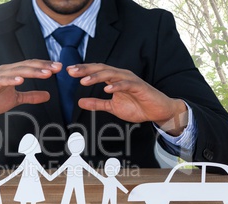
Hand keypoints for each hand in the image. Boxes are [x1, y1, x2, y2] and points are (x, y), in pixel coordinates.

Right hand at [0, 60, 61, 126]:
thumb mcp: (15, 99)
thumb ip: (31, 96)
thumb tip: (48, 95)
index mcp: (12, 72)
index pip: (31, 66)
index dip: (45, 66)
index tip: (59, 68)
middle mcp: (6, 70)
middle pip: (27, 66)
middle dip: (43, 66)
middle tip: (57, 68)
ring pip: (17, 71)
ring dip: (32, 71)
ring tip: (45, 73)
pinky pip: (1, 80)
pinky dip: (11, 79)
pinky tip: (21, 80)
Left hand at [68, 63, 187, 135]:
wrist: (158, 111)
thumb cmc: (137, 106)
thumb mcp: (112, 107)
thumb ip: (97, 103)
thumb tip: (80, 102)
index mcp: (114, 79)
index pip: (96, 72)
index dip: (83, 71)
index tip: (69, 71)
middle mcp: (121, 76)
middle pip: (101, 69)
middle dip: (86, 70)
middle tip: (72, 71)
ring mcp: (130, 80)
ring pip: (112, 74)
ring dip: (97, 77)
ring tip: (84, 81)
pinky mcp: (139, 87)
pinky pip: (126, 85)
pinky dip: (116, 86)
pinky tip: (107, 89)